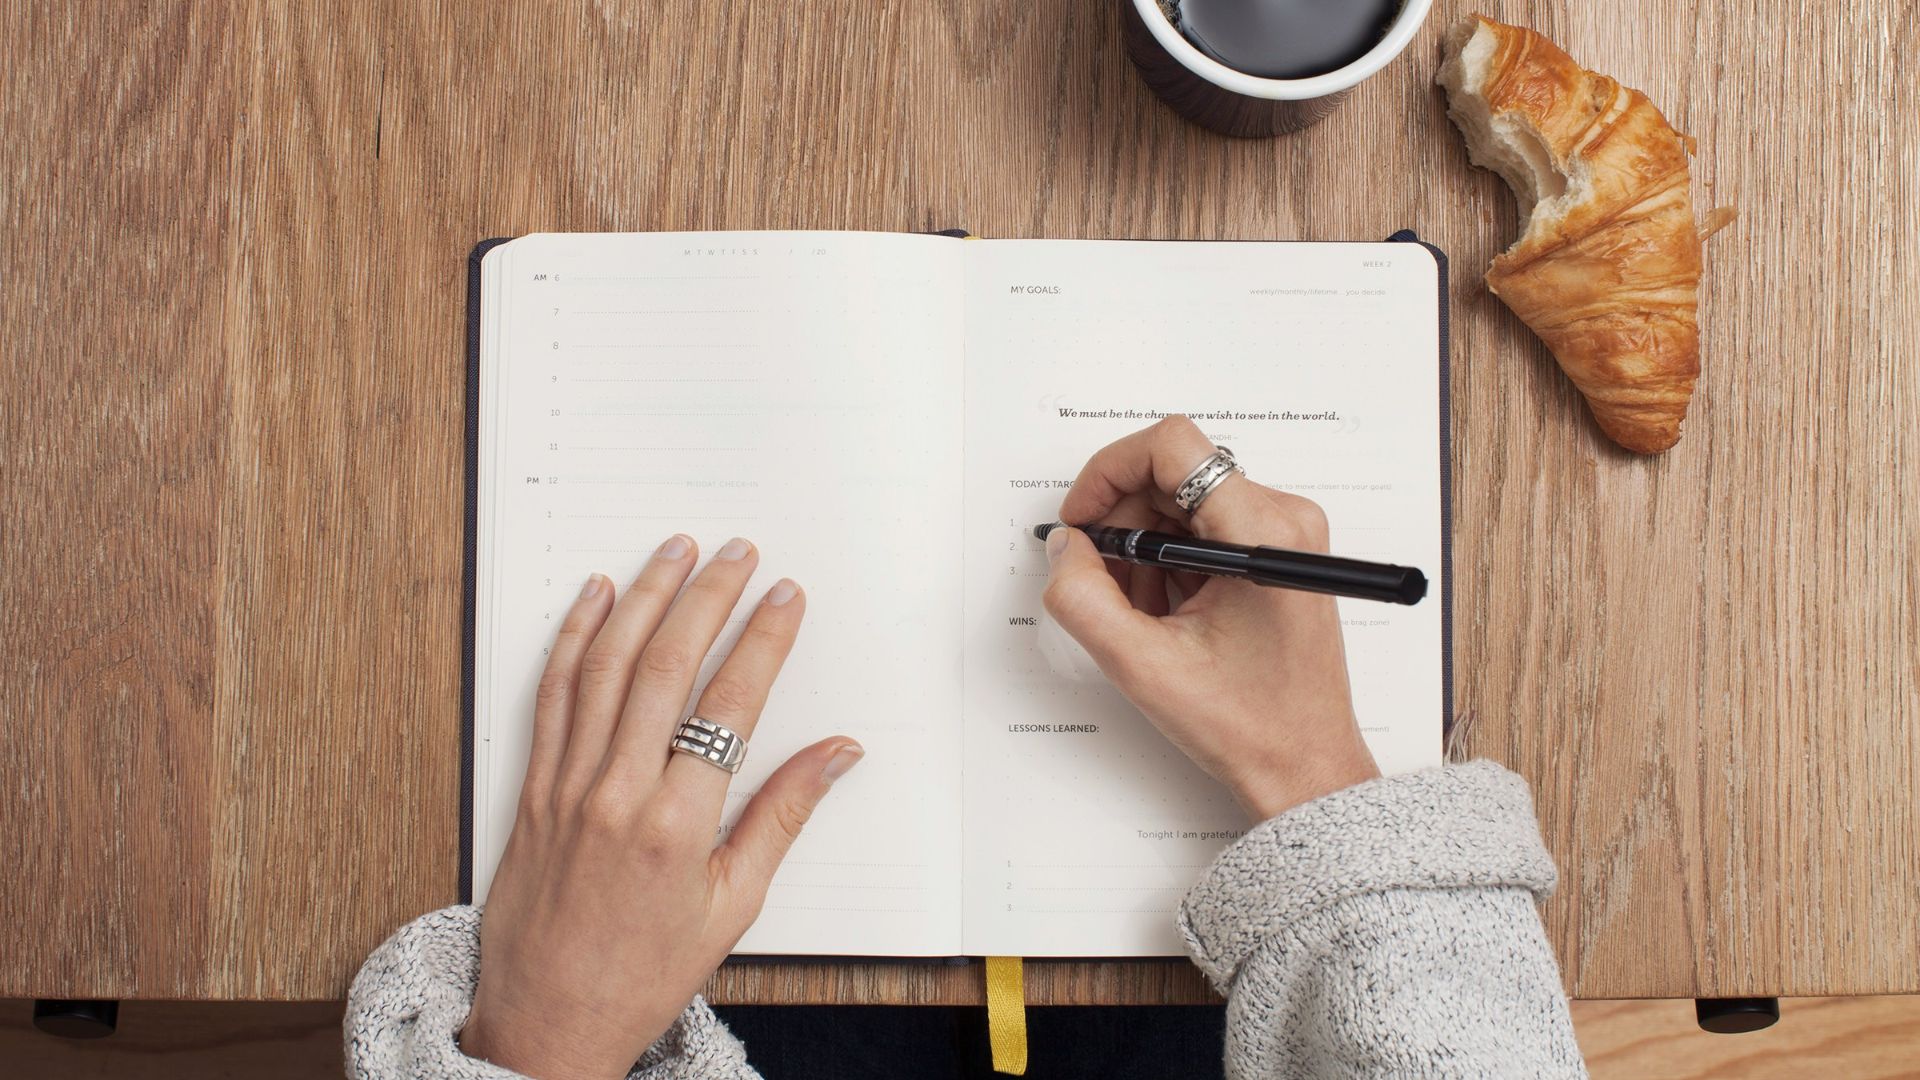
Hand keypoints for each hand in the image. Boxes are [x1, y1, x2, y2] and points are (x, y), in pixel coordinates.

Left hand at [460, 536, 863, 1078]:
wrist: (547, 1023)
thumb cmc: (644, 973)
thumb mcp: (734, 905)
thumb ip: (783, 816)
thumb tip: (838, 753)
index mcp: (678, 826)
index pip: (730, 705)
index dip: (762, 640)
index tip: (785, 597)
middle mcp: (617, 794)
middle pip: (666, 667)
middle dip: (707, 598)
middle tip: (737, 553)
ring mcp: (566, 786)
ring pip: (606, 667)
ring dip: (643, 598)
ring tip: (675, 552)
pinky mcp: (531, 788)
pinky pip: (552, 695)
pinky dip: (574, 638)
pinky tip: (595, 598)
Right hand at [1045, 417, 1379, 820]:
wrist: (1304, 767)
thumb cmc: (1250, 725)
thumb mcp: (1142, 665)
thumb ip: (1084, 597)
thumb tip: (1065, 546)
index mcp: (1262, 532)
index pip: (1172, 446)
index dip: (1109, 472)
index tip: (1082, 519)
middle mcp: (1284, 519)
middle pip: (1173, 474)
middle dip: (1124, 523)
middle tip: (1101, 581)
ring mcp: (1284, 535)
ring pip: (1184, 503)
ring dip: (1145, 549)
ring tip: (1142, 613)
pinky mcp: (1278, 553)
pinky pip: (1205, 528)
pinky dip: (1170, 563)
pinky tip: (1167, 615)